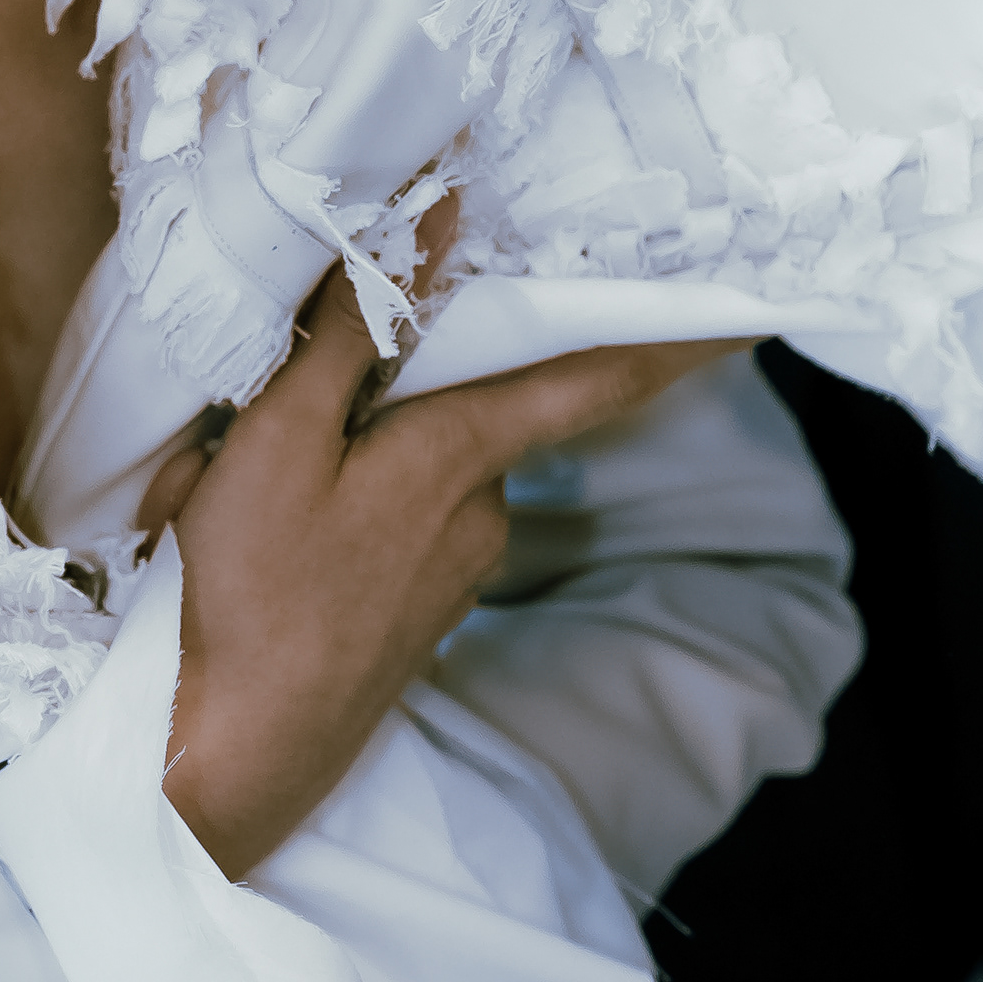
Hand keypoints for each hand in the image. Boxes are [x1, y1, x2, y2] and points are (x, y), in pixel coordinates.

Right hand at [138, 267, 744, 876]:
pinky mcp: (420, 607)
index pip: (593, 377)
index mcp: (460, 457)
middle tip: (366, 345)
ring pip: (438, 459)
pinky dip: (370, 488)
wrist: (231, 763)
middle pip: (491, 401)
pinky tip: (291, 512)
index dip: (672, 339)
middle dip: (436, 367)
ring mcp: (456, 568)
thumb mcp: (281, 439)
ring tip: (270, 449)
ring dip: (384, 439)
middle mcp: (482, 511)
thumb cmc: (250, 595)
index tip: (751, 308)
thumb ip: (356, 331)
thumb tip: (431, 219)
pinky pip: (411, 510)